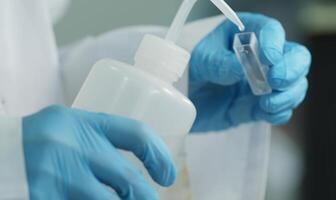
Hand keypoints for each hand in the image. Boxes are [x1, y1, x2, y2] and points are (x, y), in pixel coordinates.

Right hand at [23, 105, 174, 199]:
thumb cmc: (34, 142)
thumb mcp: (66, 128)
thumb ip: (97, 141)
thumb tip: (132, 172)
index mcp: (81, 123)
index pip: (137, 134)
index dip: (160, 156)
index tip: (167, 174)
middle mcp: (73, 148)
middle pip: (130, 181)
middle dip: (146, 197)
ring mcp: (58, 178)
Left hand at [189, 13, 310, 131]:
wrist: (177, 97)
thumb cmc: (186, 67)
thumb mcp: (199, 59)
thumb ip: (220, 63)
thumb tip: (244, 68)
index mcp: (245, 34)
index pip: (271, 31)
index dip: (275, 43)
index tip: (269, 59)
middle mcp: (259, 57)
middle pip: (294, 57)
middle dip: (291, 70)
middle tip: (277, 81)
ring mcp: (261, 82)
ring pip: (293, 85)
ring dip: (288, 95)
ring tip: (267, 104)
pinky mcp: (256, 106)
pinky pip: (279, 109)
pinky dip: (279, 113)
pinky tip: (266, 114)